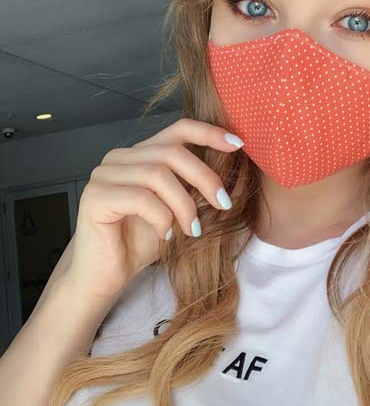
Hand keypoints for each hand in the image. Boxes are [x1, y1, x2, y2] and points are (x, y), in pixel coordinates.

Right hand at [60, 118, 243, 299]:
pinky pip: (140, 198)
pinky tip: (166, 234)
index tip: (238, 144)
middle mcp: (120, 158)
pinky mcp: (95, 196)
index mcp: (141, 155)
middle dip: (205, 177)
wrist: (107, 276)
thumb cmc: (142, 242)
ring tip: (192, 230)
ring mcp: (104, 174)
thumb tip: (235, 174)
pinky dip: (162, 218)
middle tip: (223, 204)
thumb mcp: (179, 210)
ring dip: (184, 205)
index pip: (178, 130)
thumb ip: (196, 189)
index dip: (209, 132)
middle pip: (172, 153)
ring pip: (158, 175)